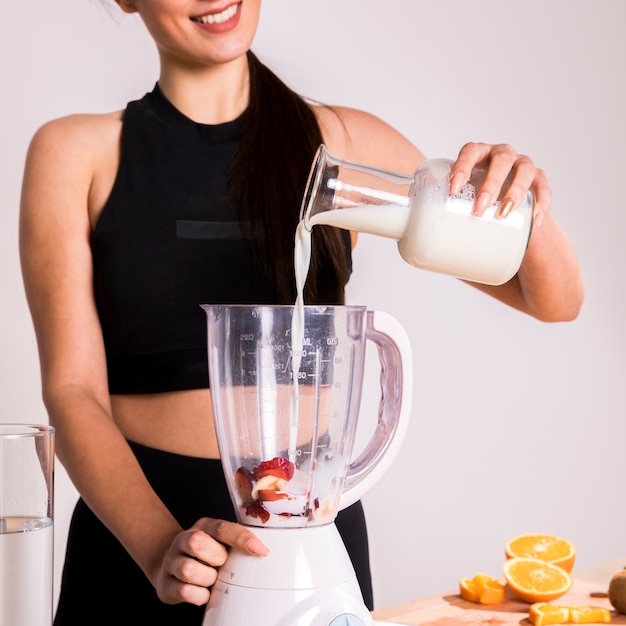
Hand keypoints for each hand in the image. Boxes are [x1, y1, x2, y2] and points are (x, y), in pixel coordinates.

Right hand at [153, 517, 268, 605]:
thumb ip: (236, 541)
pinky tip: (204, 593)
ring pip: (188, 569)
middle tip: (222, 565)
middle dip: (216, 558)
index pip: (222, 528)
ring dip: (207, 579)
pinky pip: (183, 591)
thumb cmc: (205, 553)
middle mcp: (184, 540)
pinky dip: (199, 595)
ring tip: (213, 579)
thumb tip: (262, 551)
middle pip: (197, 543)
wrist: (170, 565)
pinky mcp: (166, 583)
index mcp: (203, 526)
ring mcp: (172, 561)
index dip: (242, 539)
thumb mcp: (220, 541)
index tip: (261, 551)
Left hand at [449, 142, 549, 226]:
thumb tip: (410, 213)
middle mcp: (502, 154)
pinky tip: (535, 221)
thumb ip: (441, 198)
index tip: (453, 190)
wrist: (501, 205)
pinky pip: (543, 187)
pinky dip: (541, 203)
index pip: (470, 152)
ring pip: (524, 170)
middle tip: (479, 209)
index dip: (462, 168)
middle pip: (501, 160)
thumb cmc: (473, 196)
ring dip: (515, 192)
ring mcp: (522, 164)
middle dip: (490, 184)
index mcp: (479, 153)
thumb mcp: (458, 194)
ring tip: (503, 214)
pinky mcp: (538, 178)